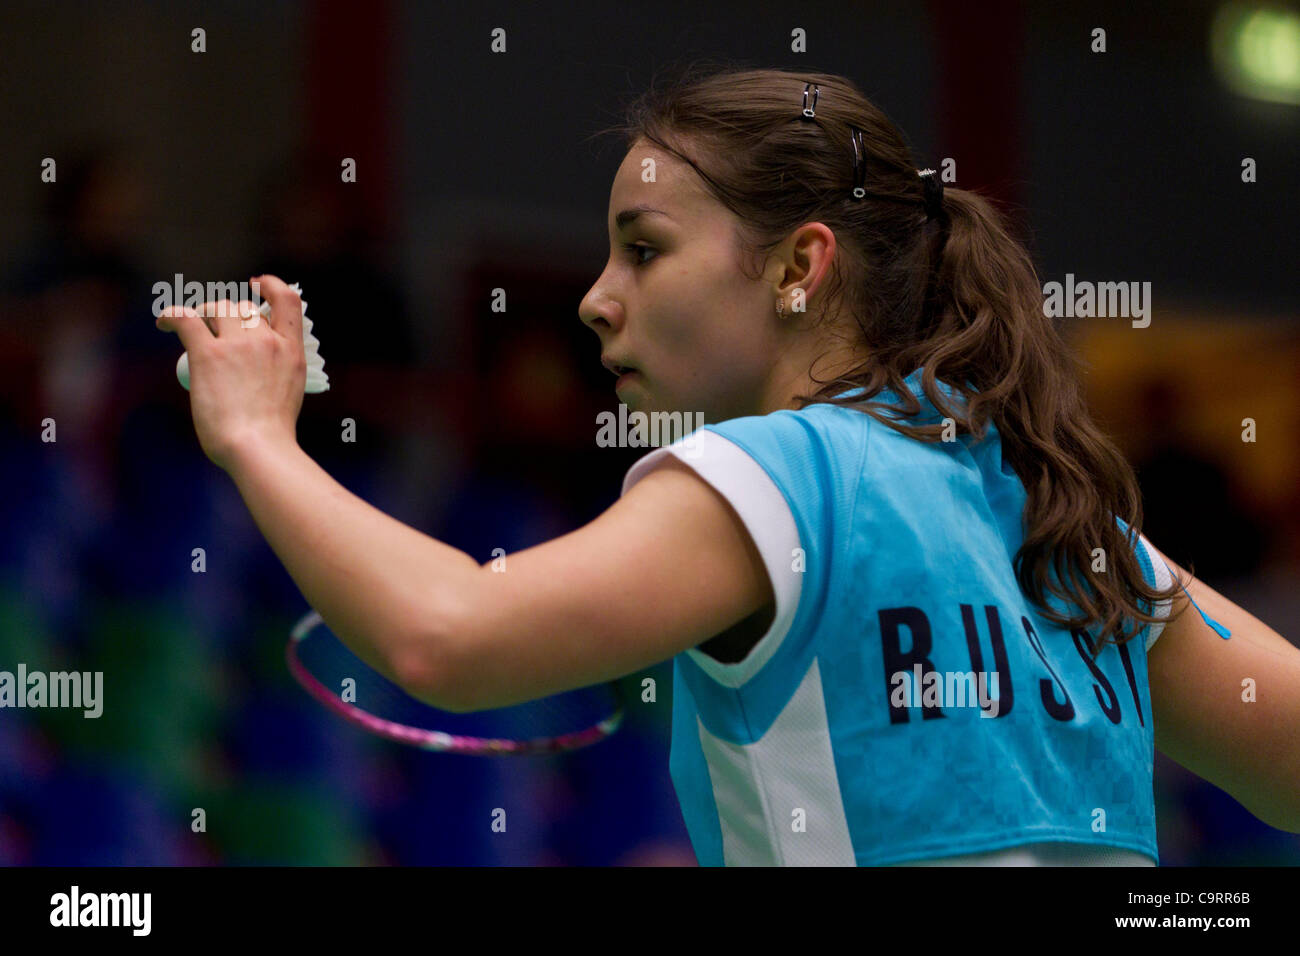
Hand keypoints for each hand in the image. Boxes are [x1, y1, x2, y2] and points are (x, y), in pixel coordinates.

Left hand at [157, 274, 305, 471]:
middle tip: (213, 328)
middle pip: (244, 308)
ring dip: (203, 313)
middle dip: (228, 313)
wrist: (258, 447)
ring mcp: (238, 345)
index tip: (256, 285)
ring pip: (216, 309)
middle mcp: (267, 341)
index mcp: (291, 352)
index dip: (270, 285)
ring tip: (193, 328)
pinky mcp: (209, 354)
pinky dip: (171, 315)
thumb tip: (258, 377)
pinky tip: (163, 322)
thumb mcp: (289, 395)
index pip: (288, 300)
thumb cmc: (271, 435)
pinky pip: (185, 319)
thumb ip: (277, 375)